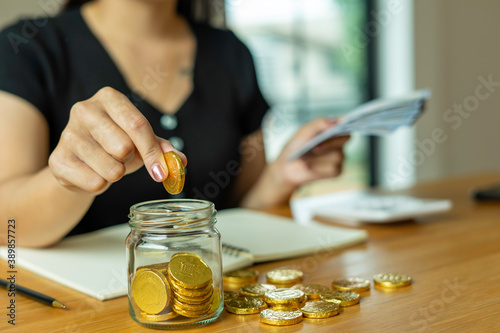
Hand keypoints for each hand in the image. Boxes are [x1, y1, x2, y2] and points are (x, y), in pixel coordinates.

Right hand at [48, 87, 186, 193]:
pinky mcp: (57, 159)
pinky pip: (95, 183)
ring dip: (116, 174)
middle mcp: (84, 109)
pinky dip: (101, 185)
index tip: (161, 174)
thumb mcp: (140, 141)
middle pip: (123, 147)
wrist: (80, 162)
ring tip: (108, 165)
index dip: (152, 152)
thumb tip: (180, 160)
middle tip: (123, 158)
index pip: (138, 125)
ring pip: (110, 169)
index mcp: (109, 98)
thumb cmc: (115, 145)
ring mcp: (68, 133)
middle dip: (130, 161)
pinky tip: (93, 173)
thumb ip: (162, 148)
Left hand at [272, 117, 348, 186]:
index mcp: (332, 129)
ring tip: (304, 159)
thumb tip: (334, 122)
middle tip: (315, 148)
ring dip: (318, 158)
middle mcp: (339, 142)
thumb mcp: (303, 132)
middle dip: (329, 144)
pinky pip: (332, 169)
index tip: (341, 124)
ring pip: (337, 156)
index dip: (347, 123)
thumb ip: (318, 124)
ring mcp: (339, 157)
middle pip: (344, 139)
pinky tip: (308, 167)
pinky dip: (318, 168)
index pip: (345, 124)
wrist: (288, 167)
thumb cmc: (296, 146)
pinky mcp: (336, 170)